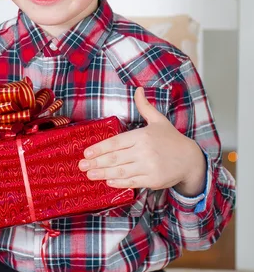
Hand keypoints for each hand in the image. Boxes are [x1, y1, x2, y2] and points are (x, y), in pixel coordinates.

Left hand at [79, 87, 205, 194]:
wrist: (190, 159)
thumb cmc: (171, 139)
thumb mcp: (158, 119)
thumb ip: (145, 106)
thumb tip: (138, 89)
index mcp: (142, 136)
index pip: (116, 142)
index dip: (100, 148)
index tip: (87, 152)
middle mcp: (144, 151)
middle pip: (115, 158)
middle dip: (96, 162)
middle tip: (81, 165)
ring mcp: (148, 167)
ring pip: (121, 171)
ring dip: (103, 173)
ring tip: (89, 174)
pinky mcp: (152, 180)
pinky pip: (132, 182)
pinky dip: (119, 182)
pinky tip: (108, 181)